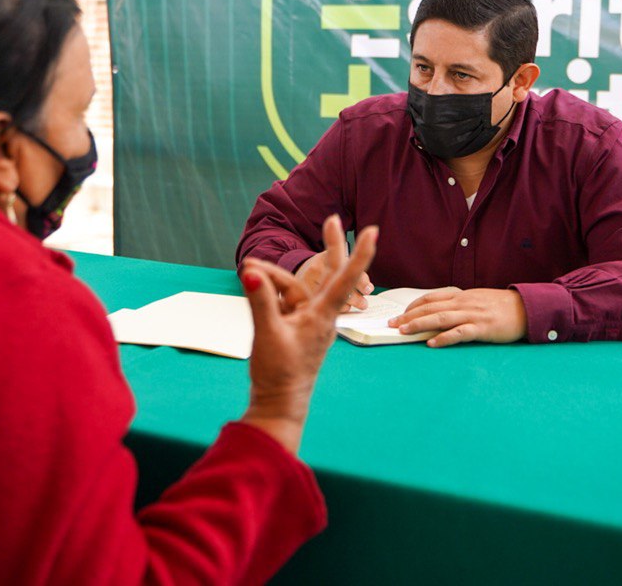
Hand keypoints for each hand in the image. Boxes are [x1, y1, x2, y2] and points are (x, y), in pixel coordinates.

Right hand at [240, 215, 378, 452]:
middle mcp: (321, 314)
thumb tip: (251, 271)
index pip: (345, 279)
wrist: (279, 401)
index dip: (360, 255)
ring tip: (247, 269)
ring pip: (295, 285)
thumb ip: (260, 300)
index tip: (373, 233)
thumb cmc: (279, 372)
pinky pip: (285, 298)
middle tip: (333, 219)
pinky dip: (269, 291)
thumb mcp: (267, 333)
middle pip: (329, 273)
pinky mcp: (297, 323)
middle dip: (330, 245)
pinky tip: (253, 286)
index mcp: (322, 316)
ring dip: (272, 276)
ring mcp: (309, 318)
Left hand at [388, 288, 525, 347]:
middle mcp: (463, 302)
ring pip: (440, 318)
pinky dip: (444, 337)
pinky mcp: (482, 327)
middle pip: (429, 308)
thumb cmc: (500, 306)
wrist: (526, 308)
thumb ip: (458, 304)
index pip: (430, 298)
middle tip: (391, 325)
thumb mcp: (476, 299)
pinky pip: (459, 333)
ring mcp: (472, 314)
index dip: (412, 306)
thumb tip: (437, 312)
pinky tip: (431, 343)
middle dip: (408, 316)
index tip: (399, 314)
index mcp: (460, 295)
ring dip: (419, 324)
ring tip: (403, 332)